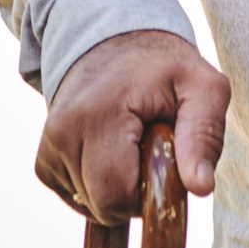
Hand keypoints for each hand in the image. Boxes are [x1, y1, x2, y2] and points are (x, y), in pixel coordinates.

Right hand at [38, 28, 229, 221]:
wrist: (116, 43)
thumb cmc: (167, 67)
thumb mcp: (203, 87)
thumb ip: (205, 134)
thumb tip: (201, 187)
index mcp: (96, 115)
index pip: (116, 195)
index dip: (150, 191)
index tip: (166, 158)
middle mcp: (61, 133)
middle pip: (103, 204)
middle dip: (136, 189)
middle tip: (153, 147)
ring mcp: (47, 149)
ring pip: (90, 204)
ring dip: (120, 184)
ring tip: (133, 141)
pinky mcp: (43, 163)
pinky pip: (77, 197)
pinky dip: (102, 183)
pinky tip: (115, 150)